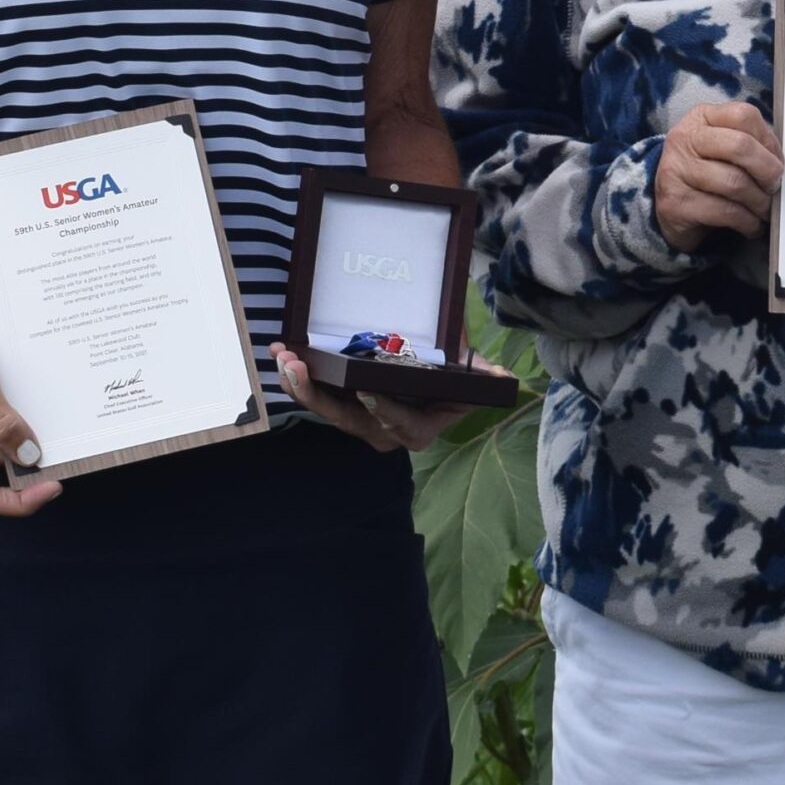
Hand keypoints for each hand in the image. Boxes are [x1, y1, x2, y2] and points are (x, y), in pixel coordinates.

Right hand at [0, 299, 62, 516]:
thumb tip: (29, 456)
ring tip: (65, 420)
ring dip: (34, 438)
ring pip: (8, 448)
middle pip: (4, 474)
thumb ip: (1, 421)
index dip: (22, 502)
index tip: (55, 484)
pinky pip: (4, 427)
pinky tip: (45, 404)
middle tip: (74, 444)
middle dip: (38, 464)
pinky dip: (24, 420)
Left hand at [271, 343, 517, 453]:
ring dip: (299, 385)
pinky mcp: (341, 405)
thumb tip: (503, 378)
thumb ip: (482, 377)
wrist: (433, 382)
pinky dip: (297, 377)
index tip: (367, 392)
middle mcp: (383, 432)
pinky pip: (316, 396)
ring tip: (283, 357)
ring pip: (324, 410)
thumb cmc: (452, 378)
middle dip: (318, 396)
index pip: (399, 424)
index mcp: (416, 429)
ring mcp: (358, 421)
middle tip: (298, 366)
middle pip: (346, 421)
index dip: (384, 411)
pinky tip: (281, 353)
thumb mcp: (468, 376)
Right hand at [653, 103, 783, 251]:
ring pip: (735, 183)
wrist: (670, 209)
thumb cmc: (707, 174)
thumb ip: (751, 145)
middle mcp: (684, 139)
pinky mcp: (675, 203)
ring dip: (759, 202)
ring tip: (764, 210)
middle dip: (767, 171)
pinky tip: (751, 225)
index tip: (778, 162)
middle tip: (774, 187)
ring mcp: (676, 170)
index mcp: (701, 118)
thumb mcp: (723, 149)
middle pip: (740, 146)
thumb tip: (782, 162)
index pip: (744, 115)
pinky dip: (748, 222)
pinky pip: (725, 212)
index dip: (769, 141)